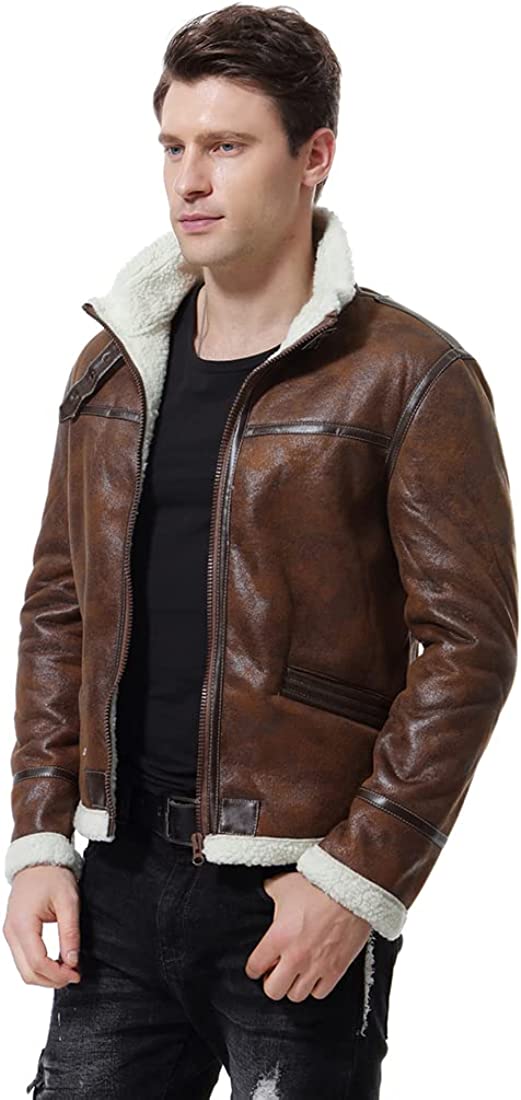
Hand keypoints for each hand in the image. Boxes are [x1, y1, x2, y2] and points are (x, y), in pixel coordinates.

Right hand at [3, 865, 82, 987]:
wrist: (37, 860)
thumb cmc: (52, 876)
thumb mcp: (68, 902)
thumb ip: (70, 933)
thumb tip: (73, 961)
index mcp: (23, 924)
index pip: (38, 963)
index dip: (58, 974)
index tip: (76, 974)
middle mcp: (11, 932)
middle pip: (28, 972)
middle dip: (51, 980)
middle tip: (74, 976)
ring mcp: (10, 933)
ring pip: (24, 970)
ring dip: (45, 976)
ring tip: (67, 970)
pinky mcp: (13, 933)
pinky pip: (23, 959)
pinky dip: (39, 966)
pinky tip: (56, 962)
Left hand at [244, 871, 371, 1001]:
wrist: (350, 889)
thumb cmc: (318, 886)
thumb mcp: (284, 884)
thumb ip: (269, 892)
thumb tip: (264, 892)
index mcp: (278, 938)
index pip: (255, 967)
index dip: (254, 968)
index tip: (257, 966)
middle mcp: (295, 957)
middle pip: (273, 990)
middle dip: (272, 982)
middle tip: (276, 972)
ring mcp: (316, 966)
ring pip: (296, 996)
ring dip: (294, 985)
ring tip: (295, 974)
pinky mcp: (336, 970)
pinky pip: (320, 994)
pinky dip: (315, 987)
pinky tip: (314, 974)